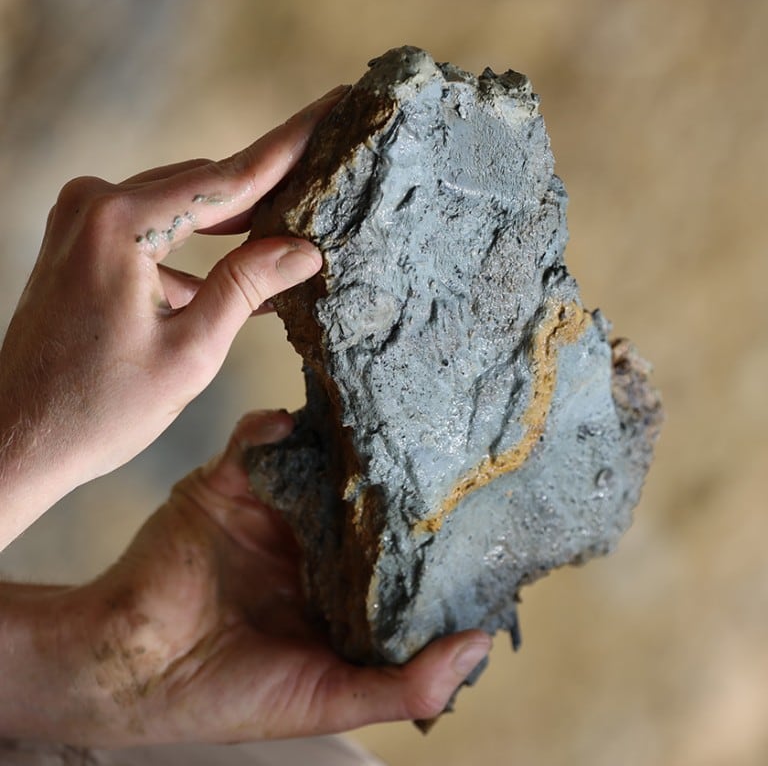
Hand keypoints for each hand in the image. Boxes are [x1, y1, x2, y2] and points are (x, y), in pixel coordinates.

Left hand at [0, 87, 345, 546]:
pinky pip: (154, 229)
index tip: (332, 109)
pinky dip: (196, 249)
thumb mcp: (190, 351)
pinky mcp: (80, 243)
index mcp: (121, 225)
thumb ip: (246, 287)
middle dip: (266, 185)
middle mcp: (95, 205)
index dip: (289, 147)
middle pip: (204, 184)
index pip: (228, 178)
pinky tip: (239, 273)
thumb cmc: (99, 408)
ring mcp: (81, 221)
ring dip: (234, 220)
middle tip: (324, 175)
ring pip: (180, 204)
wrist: (18, 439)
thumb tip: (303, 249)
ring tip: (293, 224)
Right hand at [0, 411, 490, 744]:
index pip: (394, 555)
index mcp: (337, 590)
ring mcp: (270, 509)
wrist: (129, 665)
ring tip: (384, 415)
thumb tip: (480, 647)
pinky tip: (294, 424)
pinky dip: (272, 428)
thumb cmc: (228, 694)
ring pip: (318, 462)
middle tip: (441, 444)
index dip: (429, 540)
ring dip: (344, 441)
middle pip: (362, 499)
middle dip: (396, 477)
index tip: (476, 514)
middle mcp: (309, 543)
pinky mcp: (228, 484)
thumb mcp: (328, 697)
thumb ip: (404, 683)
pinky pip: (256, 442)